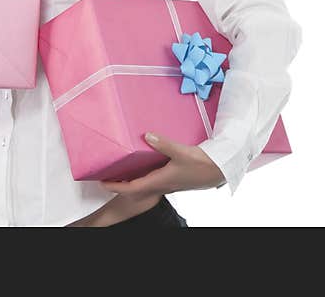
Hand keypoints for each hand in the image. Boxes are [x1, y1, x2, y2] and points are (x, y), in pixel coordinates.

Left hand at [99, 131, 225, 199]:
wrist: (222, 169)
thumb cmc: (203, 164)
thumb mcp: (182, 152)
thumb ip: (163, 143)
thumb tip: (147, 135)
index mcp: (161, 180)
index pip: (133, 187)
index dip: (116, 186)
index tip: (103, 182)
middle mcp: (163, 184)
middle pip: (136, 188)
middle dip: (120, 184)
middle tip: (108, 176)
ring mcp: (169, 182)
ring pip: (145, 184)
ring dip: (132, 179)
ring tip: (121, 170)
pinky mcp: (175, 178)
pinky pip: (154, 179)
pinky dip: (144, 175)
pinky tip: (144, 164)